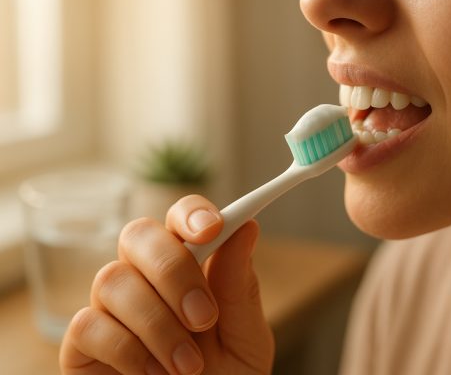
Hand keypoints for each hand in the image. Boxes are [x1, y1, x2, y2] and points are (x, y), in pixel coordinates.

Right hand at [59, 194, 274, 374]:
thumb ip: (240, 287)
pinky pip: (87, 324)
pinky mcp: (83, 343)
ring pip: (112, 278)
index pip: (181, 218)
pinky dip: (127, 350)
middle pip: (138, 234)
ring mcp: (113, 308)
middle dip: (172, 270)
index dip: (192, 213)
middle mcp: (147, 278)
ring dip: (157, 324)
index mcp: (191, 268)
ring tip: (189, 366)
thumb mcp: (245, 338)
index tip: (212, 229)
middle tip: (203, 317)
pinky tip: (152, 374)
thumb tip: (246, 227)